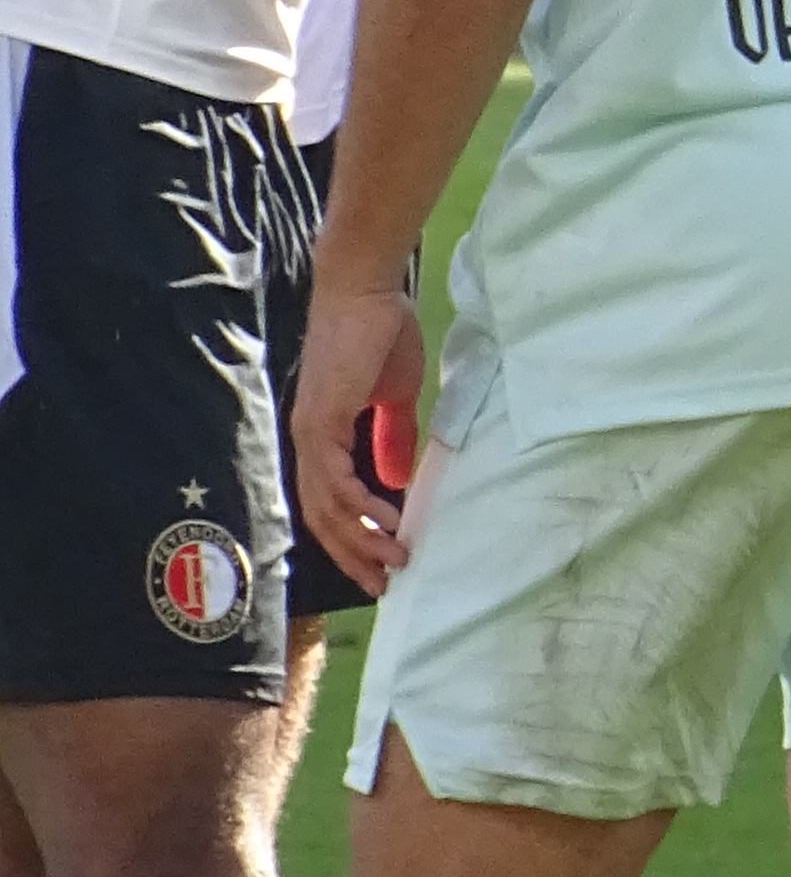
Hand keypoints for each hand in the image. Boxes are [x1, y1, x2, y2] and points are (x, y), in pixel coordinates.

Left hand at [290, 272, 422, 593]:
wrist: (365, 293)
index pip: (330, 502)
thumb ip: (392, 437)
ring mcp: (311, 436)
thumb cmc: (381, 334)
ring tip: (395, 560)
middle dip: (354, 554)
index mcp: (323, 438)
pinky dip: (361, 507)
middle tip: (385, 583)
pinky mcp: (321, 424)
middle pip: (322, 518)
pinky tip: (388, 521)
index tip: (383, 562)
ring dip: (361, 540)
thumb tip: (396, 479)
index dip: (353, 536)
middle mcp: (309, 444)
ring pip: (327, 508)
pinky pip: (336, 481)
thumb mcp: (394, 396)